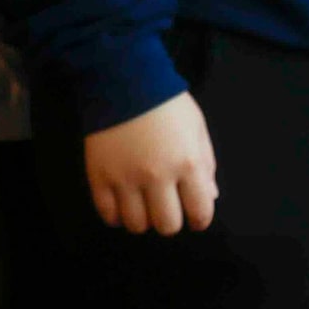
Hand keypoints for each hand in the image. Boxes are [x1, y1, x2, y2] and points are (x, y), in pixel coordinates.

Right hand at [82, 91, 217, 235]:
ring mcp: (125, 179)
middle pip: (167, 224)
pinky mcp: (99, 178)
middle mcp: (157, 177)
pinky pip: (107, 213)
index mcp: (188, 164)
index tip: (196, 218)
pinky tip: (122, 208)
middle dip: (171, 222)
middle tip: (168, 211)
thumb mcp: (197, 130)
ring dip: (143, 221)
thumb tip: (210, 197)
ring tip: (144, 208)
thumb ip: (206, 165)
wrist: (124, 83)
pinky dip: (116, 217)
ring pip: (136, 224)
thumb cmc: (168, 105)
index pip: (199, 211)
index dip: (200, 220)